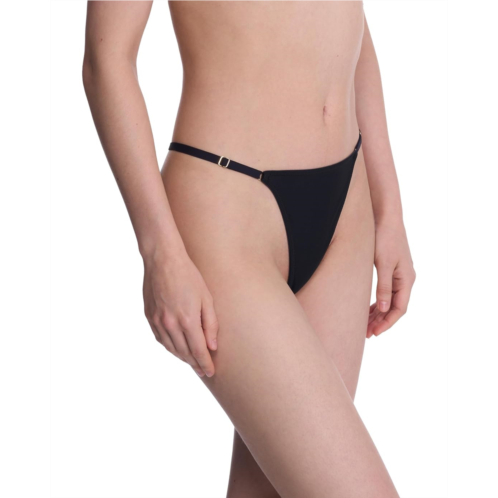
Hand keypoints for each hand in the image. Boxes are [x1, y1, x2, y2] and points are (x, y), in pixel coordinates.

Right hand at [143, 249, 218, 376]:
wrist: (163, 260)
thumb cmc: (188, 276)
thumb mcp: (206, 298)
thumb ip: (210, 324)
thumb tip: (212, 346)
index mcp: (187, 320)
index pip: (198, 350)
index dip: (205, 363)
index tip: (211, 371)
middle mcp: (170, 324)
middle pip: (184, 353)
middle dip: (195, 363)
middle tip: (203, 370)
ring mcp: (157, 322)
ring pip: (171, 348)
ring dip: (182, 357)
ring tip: (191, 362)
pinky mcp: (149, 317)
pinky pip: (160, 339)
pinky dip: (169, 347)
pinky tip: (176, 348)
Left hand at [368, 220, 415, 337]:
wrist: (385, 217)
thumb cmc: (385, 238)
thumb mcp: (383, 264)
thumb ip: (384, 287)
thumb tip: (383, 309)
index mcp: (406, 279)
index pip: (399, 308)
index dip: (387, 322)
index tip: (374, 333)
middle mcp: (405, 279)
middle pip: (393, 306)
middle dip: (380, 321)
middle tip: (365, 333)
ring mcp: (398, 274)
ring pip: (388, 300)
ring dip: (378, 313)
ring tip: (364, 325)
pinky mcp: (390, 269)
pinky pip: (385, 291)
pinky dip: (376, 301)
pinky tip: (367, 308)